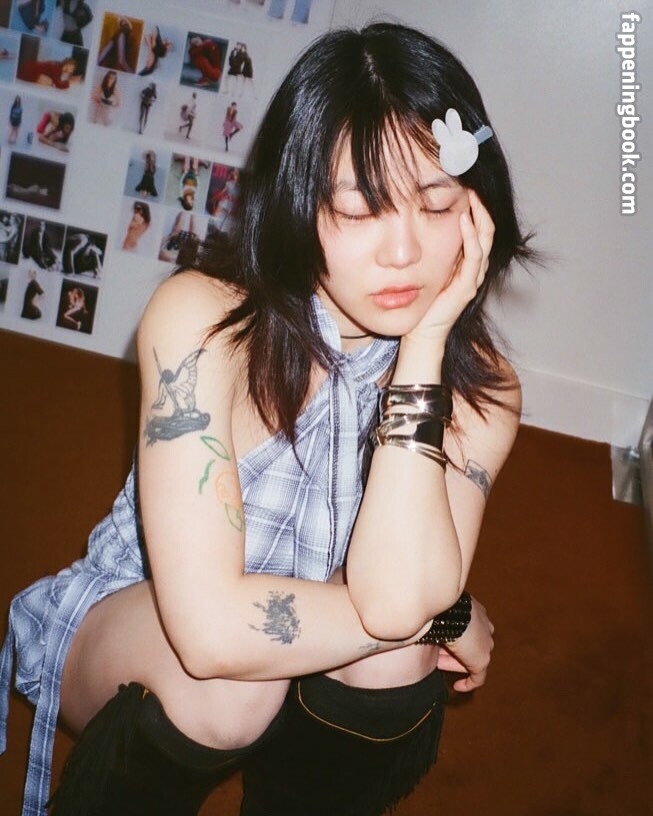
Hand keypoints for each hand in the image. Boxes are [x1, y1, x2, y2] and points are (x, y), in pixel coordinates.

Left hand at [407, 189, 494, 342]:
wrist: (421, 333)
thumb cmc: (421, 302)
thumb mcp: (427, 267)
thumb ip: (432, 248)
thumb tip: (421, 219)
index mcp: (466, 263)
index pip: (479, 229)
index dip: (476, 208)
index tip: (466, 186)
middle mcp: (474, 269)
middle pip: (487, 231)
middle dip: (482, 207)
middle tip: (473, 184)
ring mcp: (473, 278)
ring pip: (485, 241)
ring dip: (480, 217)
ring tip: (472, 197)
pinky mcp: (467, 288)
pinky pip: (473, 257)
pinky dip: (471, 237)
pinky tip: (464, 220)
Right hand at [435, 595, 493, 691]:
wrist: (452, 614)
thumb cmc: (441, 607)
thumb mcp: (439, 609)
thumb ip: (438, 616)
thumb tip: (424, 620)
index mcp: (475, 610)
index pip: (467, 627)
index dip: (452, 636)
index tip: (439, 640)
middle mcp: (484, 625)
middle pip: (468, 643)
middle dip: (450, 650)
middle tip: (434, 654)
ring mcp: (485, 643)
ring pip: (470, 657)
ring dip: (453, 662)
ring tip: (437, 664)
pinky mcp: (482, 661)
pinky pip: (478, 677)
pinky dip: (468, 683)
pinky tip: (458, 687)